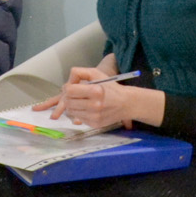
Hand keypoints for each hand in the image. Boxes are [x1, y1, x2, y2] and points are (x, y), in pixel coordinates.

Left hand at [36, 64, 159, 133]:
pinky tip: (84, 110)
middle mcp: (96, 104)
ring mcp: (96, 116)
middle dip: (66, 99)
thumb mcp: (98, 73)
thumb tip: (67, 81)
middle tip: (69, 96)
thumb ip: (81, 72)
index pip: (69, 91)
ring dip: (70, 108)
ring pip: (71, 113)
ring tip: (76, 103)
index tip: (69, 89)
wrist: (129, 102)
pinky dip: (78, 115)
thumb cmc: (111, 86)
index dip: (66, 90)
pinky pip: (79, 120)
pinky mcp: (96, 124)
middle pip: (68, 103)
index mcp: (96, 90)